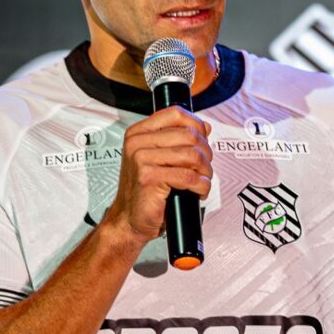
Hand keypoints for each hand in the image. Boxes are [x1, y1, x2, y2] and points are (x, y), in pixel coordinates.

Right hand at [103, 106, 212, 246]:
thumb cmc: (145, 192)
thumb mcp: (159, 159)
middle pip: (188, 135)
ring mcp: (141, 159)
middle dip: (205, 153)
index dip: (197, 125)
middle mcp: (137, 143)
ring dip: (205, 171)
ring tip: (202, 180)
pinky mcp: (149, 177)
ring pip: (191, 155)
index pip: (176, 114)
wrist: (129, 219)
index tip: (204, 141)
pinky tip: (198, 191)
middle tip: (204, 168)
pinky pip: (188, 176)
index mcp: (139, 133)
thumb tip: (204, 127)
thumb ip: (178, 141)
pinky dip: (201, 185)